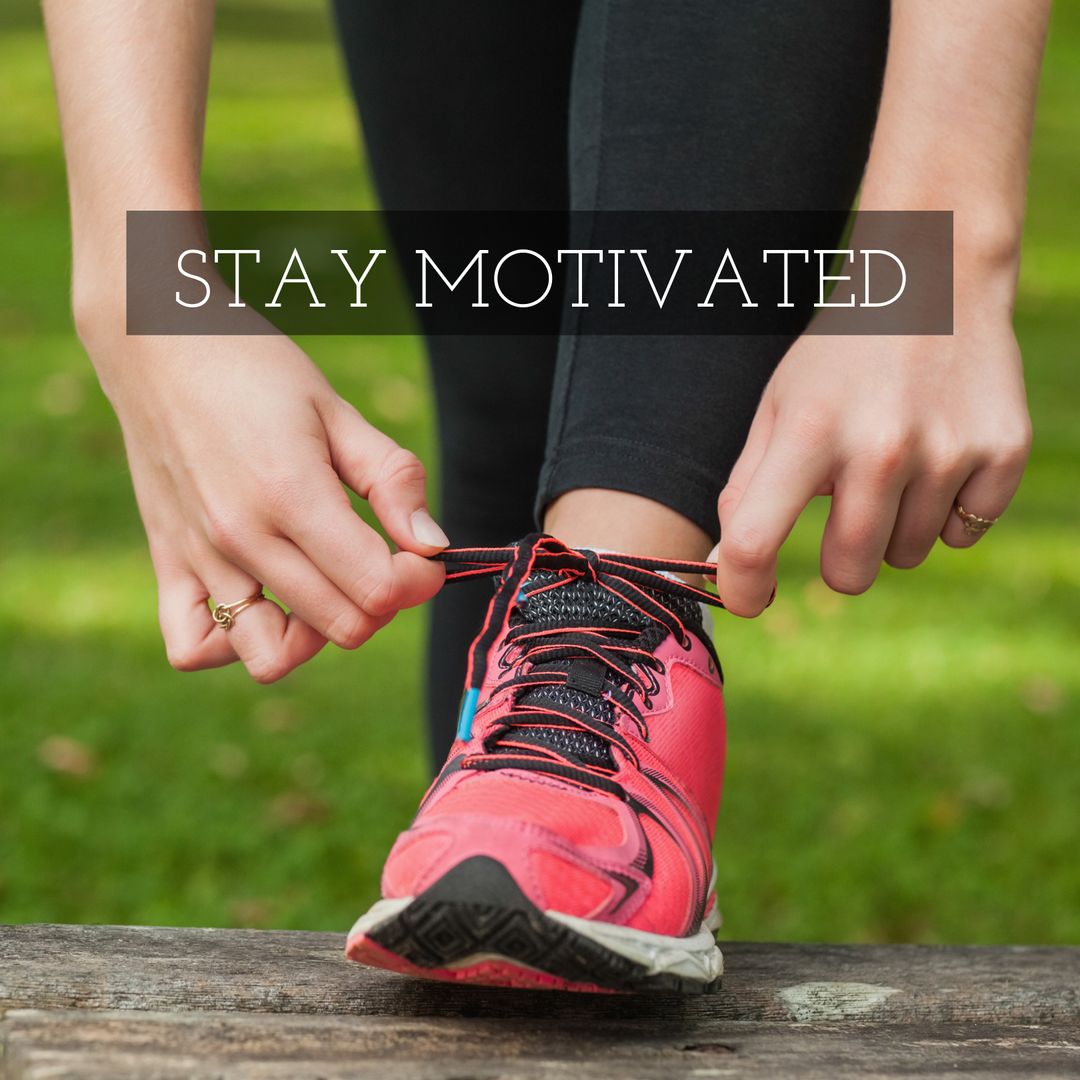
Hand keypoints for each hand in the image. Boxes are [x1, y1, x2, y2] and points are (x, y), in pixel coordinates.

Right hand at [82, 309, 445, 680]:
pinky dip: (232, 645)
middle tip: (383, 558)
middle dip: (383, 602)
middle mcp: (241, 538)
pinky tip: (264, 604)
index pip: (378, 589)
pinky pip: (193, 647)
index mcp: (292, 494)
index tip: (423, 554)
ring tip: (325, 585)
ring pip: (271, 655)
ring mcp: (199, 558)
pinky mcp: (167, 563)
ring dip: (315, 633)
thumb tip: (433, 546)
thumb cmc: (255, 369)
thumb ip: (392, 480)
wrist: (155, 343)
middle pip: (341, 626)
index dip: (418, 580)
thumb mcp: (338, 411)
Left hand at [712, 291, 1031, 615]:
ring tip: (895, 464)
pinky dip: (948, 511)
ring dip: (894, 528)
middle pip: (849, 572)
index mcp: (808, 432)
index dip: (744, 588)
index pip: (756, 541)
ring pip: (906, 556)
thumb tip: (722, 567)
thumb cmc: (840, 357)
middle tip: (845, 509)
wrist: (936, 281)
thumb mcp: (778, 407)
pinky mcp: (1003, 452)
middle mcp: (880, 447)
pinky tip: (939, 456)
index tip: (749, 600)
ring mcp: (947, 451)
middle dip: (839, 558)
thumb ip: (746, 489)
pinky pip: (963, 533)